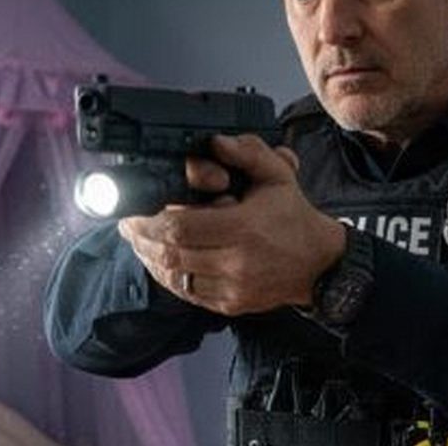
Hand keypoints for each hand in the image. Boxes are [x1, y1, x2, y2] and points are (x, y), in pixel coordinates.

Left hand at [117, 135, 346, 315]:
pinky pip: (189, 293)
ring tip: (139, 243)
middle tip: (128, 227)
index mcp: (244, 228)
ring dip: (151, 259)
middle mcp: (236, 262)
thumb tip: (216, 142)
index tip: (134, 213)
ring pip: (175, 277)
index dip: (149, 222)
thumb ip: (247, 153)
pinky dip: (170, 278)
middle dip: (142, 240)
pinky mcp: (231, 304)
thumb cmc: (294, 219)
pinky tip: (162, 262)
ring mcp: (232, 287)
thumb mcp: (278, 177)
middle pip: (171, 254)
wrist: (320, 263)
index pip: (180, 228)